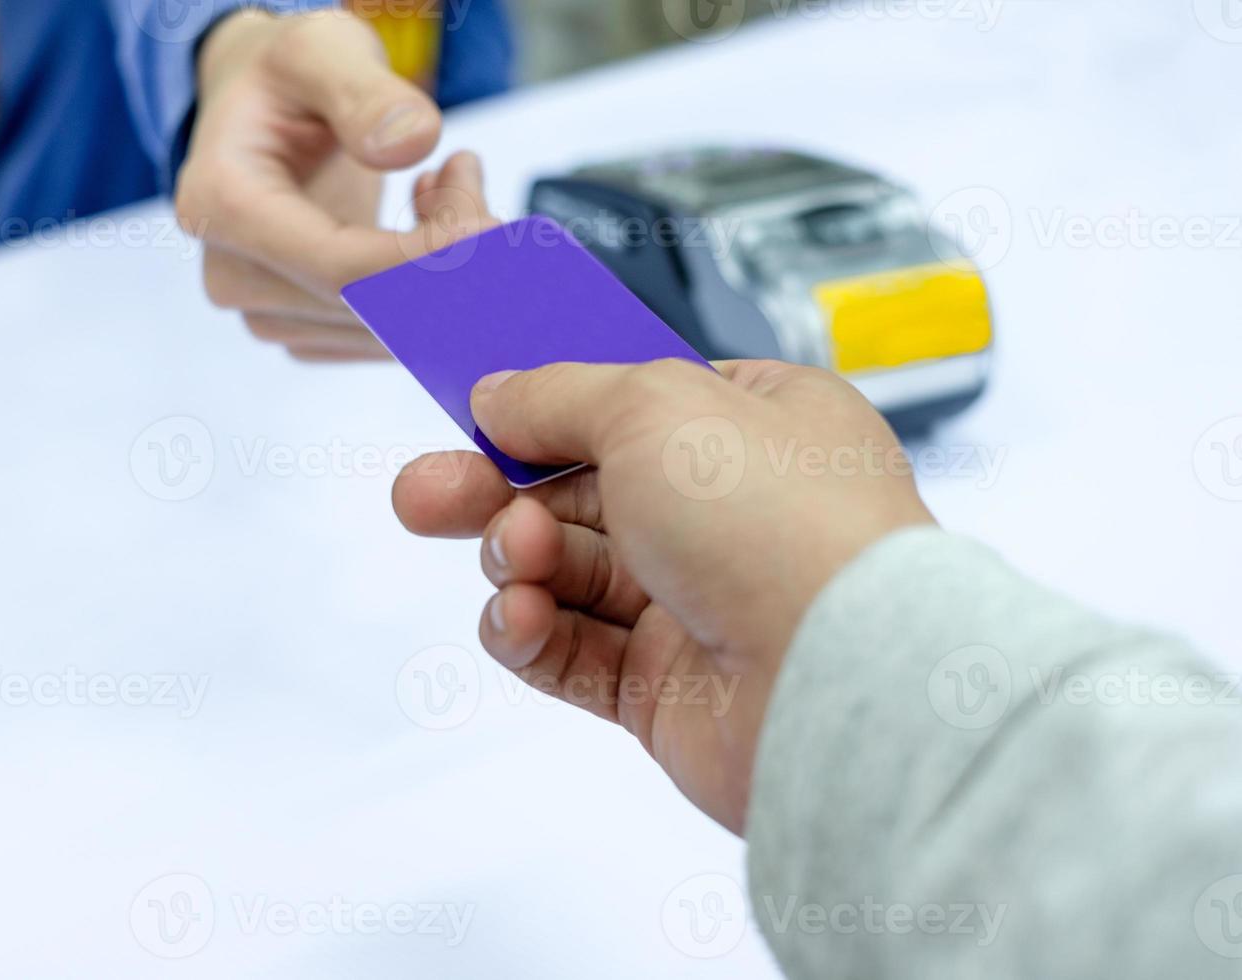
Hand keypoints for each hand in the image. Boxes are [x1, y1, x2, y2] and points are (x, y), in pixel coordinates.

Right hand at [176, 9, 492, 361]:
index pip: (342, 269)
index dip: (429, 260)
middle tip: (472, 179)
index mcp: (223, 207)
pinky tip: (429, 225)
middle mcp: (235, 277)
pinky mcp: (306, 333)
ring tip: (446, 184)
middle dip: (451, 257)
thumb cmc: (284, 81)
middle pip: (374, 305)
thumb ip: (363, 93)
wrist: (260, 117)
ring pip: (393, 331)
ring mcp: (269, 316)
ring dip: (450, 271)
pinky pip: (391, 339)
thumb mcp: (320, 48)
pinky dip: (434, 293)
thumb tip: (410, 143)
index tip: (493, 228)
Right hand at [393, 360, 934, 830]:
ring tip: (517, 558)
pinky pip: (570, 653)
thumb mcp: (652, 406)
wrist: (837, 683)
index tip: (477, 411)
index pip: (632, 402)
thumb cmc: (781, 523)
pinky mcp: (665, 689)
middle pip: (581, 490)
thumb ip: (560, 395)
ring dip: (520, 560)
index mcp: (755, 423)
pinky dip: (533, 634)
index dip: (550, 407)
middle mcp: (730, 511)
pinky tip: (523, 619)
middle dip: (494, 490)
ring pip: (567, 572)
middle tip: (420, 493)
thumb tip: (500, 394)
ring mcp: (699, 602)